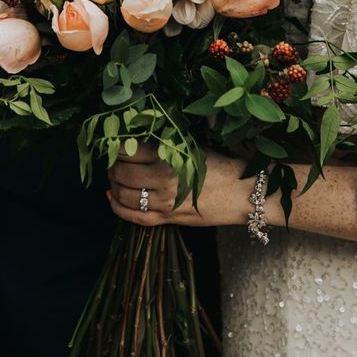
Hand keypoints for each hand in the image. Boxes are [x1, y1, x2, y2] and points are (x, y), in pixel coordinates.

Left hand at [107, 142, 253, 227]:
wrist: (244, 193)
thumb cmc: (223, 165)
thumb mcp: (194, 147)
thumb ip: (167, 144)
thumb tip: (140, 138)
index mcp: (171, 156)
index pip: (130, 149)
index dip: (118, 146)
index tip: (117, 143)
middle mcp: (164, 179)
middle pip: (122, 172)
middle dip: (113, 165)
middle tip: (113, 160)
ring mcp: (164, 201)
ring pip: (123, 195)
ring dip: (113, 184)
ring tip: (115, 177)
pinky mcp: (168, 218)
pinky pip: (134, 217)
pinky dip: (117, 206)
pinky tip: (112, 197)